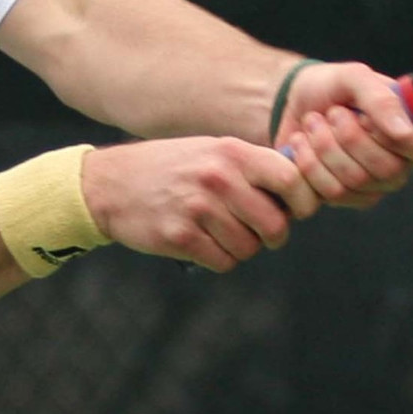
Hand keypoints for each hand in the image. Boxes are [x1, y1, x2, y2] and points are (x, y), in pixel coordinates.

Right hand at [80, 137, 320, 272]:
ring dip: (242, 248)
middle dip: (273, 236)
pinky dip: (220, 259)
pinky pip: (223, 262)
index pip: (290, 179)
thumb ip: (252, 166)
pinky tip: (204, 243)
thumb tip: (301, 193)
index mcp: (231, 152)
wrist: (111, 184)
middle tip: (260, 233)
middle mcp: (217, 178)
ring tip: (222, 233)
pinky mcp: (179, 237)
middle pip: (274, 225)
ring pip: (249, 248)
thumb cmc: (171, 168)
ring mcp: (197, 209)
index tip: (296, 211)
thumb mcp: (212, 151)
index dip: (302, 201)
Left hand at [273, 61, 412, 207]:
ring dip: (324, 146)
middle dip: (348, 136)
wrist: (293, 102)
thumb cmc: (332, 88)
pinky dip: (308, 164)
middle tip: (332, 113)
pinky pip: (329, 194)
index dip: (394, 137)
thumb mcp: (355, 78)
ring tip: (312, 122)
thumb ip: (382, 100)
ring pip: (354, 183)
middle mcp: (401, 163)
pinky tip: (301, 144)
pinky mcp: (344, 198)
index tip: (365, 117)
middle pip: (387, 170)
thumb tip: (403, 131)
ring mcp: (373, 186)